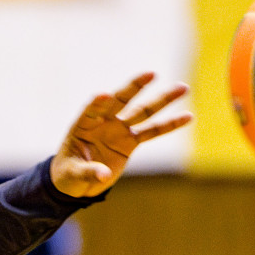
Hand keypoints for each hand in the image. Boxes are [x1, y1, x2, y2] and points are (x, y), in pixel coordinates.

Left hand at [50, 73, 190, 196]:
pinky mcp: (130, 142)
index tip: (104, 95)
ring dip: (162, 100)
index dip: (97, 104)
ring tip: (183, 88)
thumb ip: (87, 171)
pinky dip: (169, 125)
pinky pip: (152, 131)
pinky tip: (187, 116)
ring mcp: (119, 129)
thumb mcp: (72, 174)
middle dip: (135, 88)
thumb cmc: (67, 173)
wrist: (77, 181)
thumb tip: (104, 175)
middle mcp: (103, 122)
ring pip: (143, 111)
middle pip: (121, 101)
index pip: (91, 110)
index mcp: (83, 125)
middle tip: (151, 74)